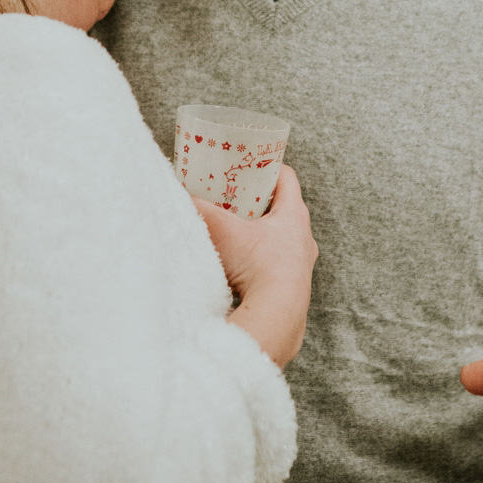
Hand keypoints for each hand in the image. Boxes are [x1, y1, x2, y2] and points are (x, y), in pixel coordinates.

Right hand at [191, 166, 318, 368]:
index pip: (287, 178)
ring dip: (261, 236)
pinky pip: (278, 267)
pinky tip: (241, 269)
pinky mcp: (295, 291)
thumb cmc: (257, 268)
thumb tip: (178, 195)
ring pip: (282, 241)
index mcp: (294, 215)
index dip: (268, 166)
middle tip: (233, 199)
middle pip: (284, 210)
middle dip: (258, 203)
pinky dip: (262, 263)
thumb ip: (199, 210)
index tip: (250, 164)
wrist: (277, 318)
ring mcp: (302, 266)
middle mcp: (304, 239)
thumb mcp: (223, 231)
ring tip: (235, 235)